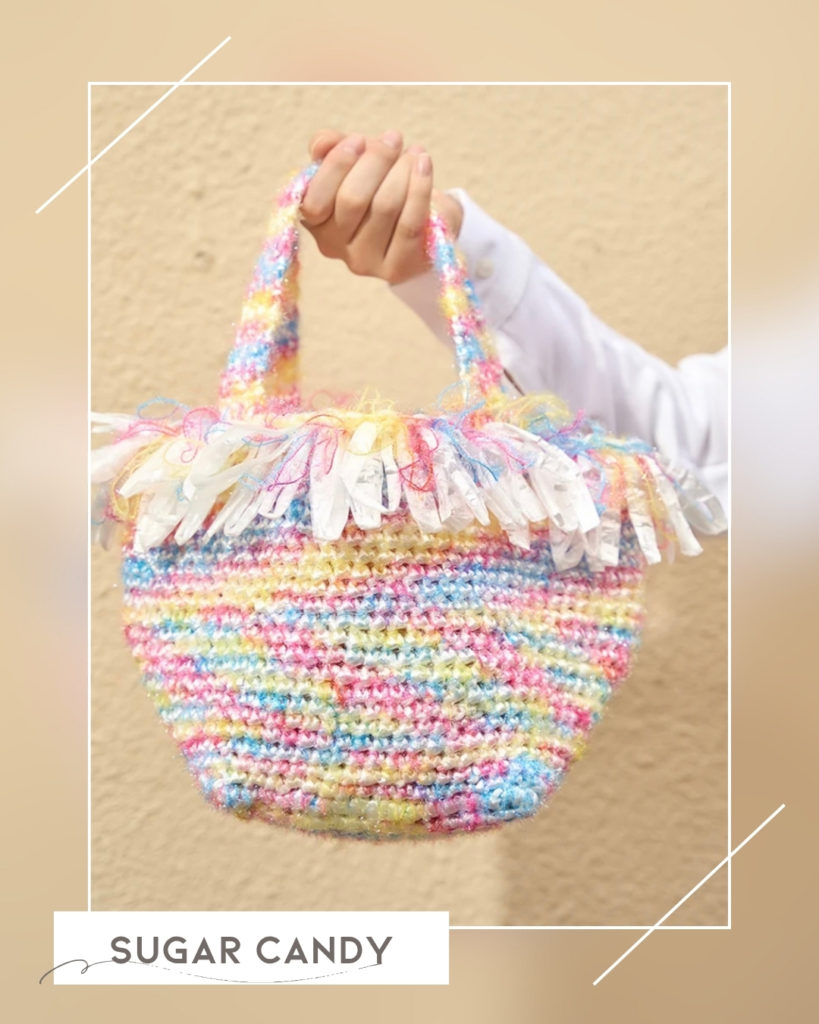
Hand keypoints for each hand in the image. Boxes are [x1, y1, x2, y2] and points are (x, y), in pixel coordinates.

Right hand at [298, 129, 463, 284]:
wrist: (422, 218)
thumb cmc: (380, 185)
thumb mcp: (352, 160)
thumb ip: (329, 147)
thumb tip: (321, 145)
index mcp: (315, 222)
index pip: (314, 199)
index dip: (336, 165)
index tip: (359, 139)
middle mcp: (334, 248)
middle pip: (352, 199)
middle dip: (376, 161)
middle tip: (393, 139)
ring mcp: (364, 262)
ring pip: (384, 207)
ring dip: (402, 171)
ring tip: (413, 154)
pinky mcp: (396, 269)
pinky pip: (409, 223)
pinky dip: (420, 187)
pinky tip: (424, 164)